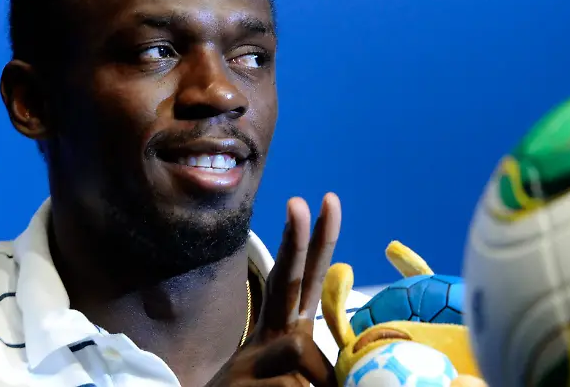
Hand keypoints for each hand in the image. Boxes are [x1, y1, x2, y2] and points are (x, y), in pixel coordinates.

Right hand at [207, 193, 341, 386]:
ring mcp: (252, 353)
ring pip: (296, 346)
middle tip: (297, 200)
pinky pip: (290, 386)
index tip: (328, 200)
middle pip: (287, 278)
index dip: (319, 240)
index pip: (306, 275)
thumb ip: (316, 359)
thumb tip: (323, 354)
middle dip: (295, 241)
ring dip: (304, 378)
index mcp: (287, 321)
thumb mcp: (299, 370)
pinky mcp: (240, 379)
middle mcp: (270, 329)